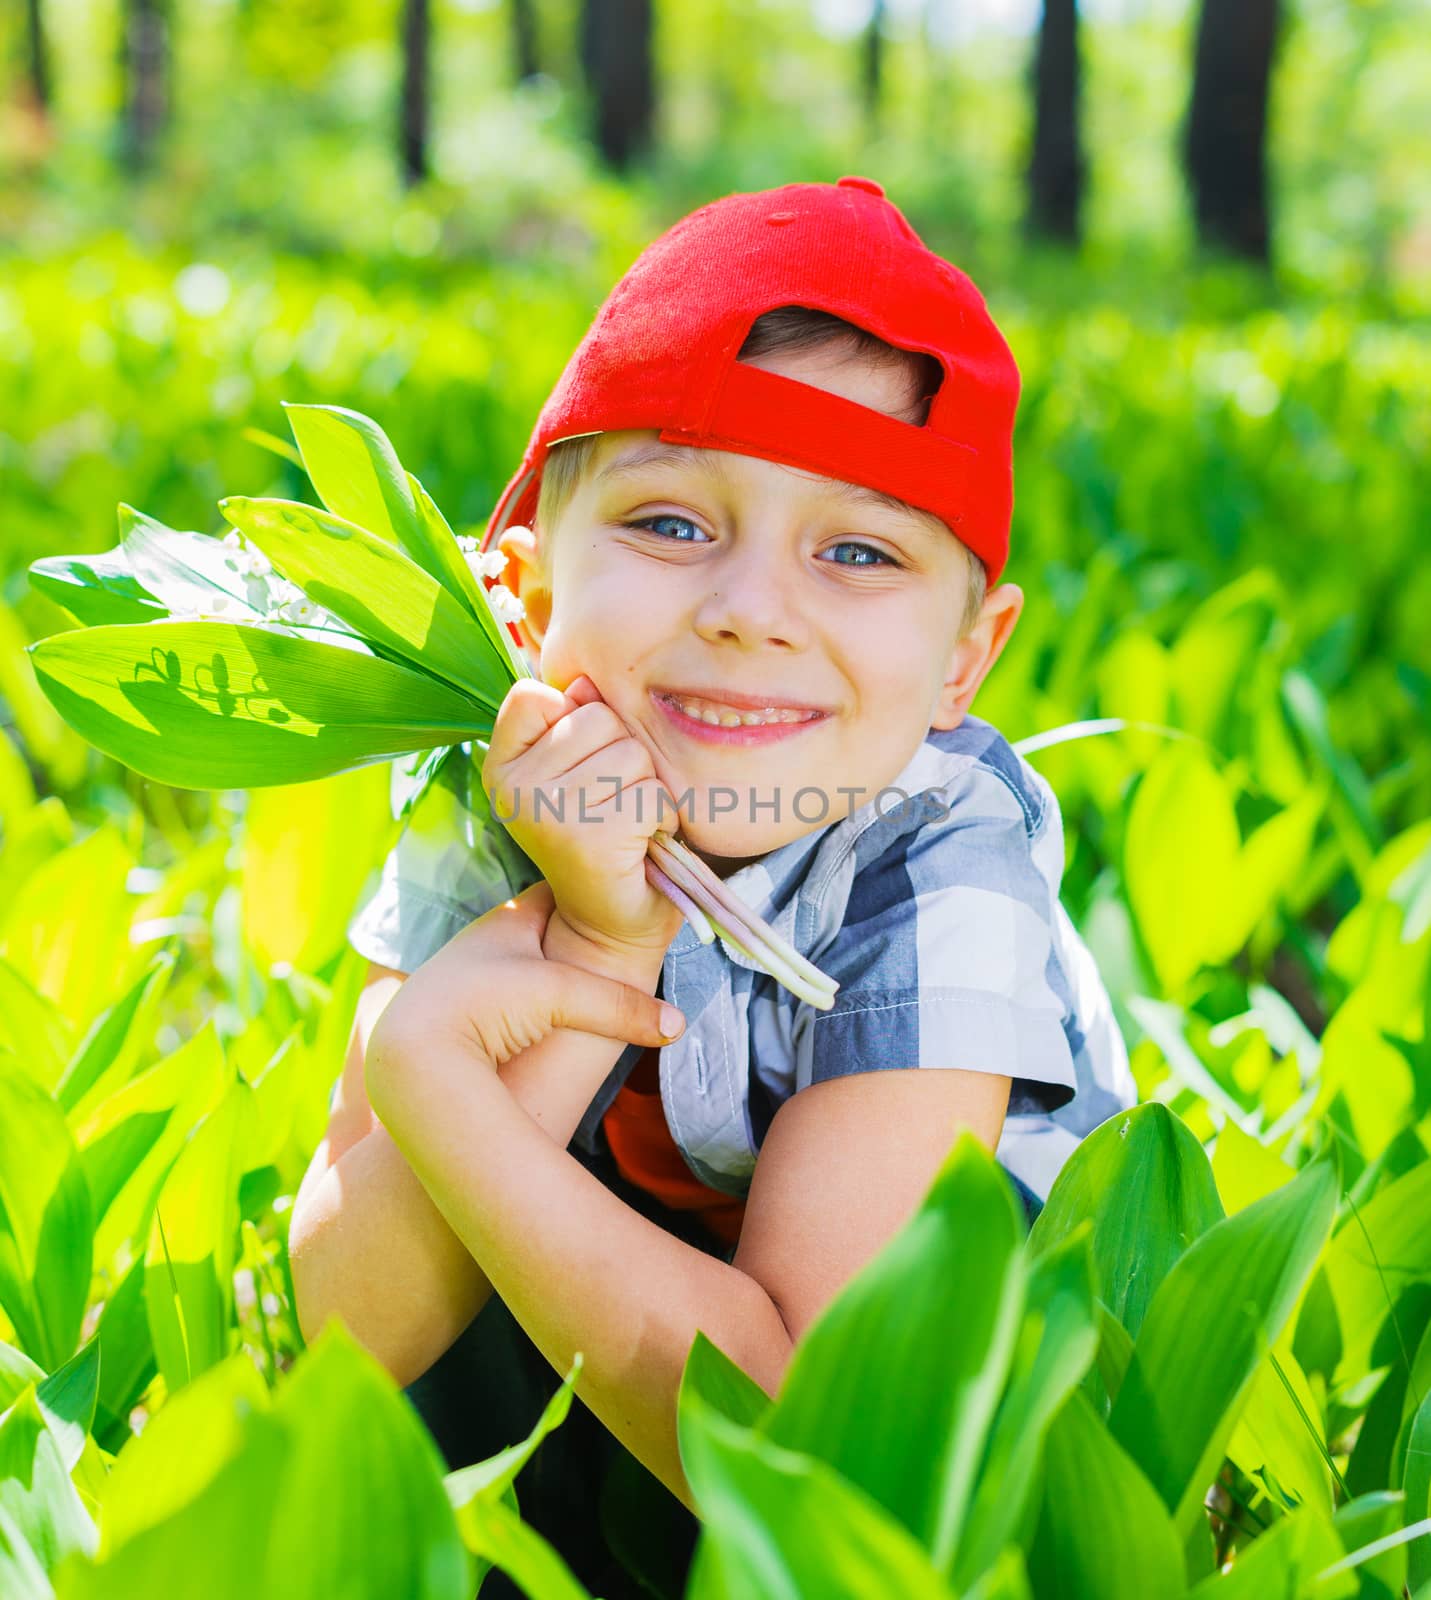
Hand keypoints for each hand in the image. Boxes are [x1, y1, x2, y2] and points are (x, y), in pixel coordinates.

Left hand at [367, 879, 685, 1076]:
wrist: (413, 1059)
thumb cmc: (483, 1004)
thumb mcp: (559, 995)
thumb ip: (620, 1005)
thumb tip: (678, 1023)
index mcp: (506, 922)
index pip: (557, 893)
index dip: (589, 892)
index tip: (620, 895)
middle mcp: (484, 944)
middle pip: (542, 929)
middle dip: (573, 932)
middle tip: (614, 937)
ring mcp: (469, 980)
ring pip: (521, 966)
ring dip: (548, 971)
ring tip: (586, 981)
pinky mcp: (461, 1018)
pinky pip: (504, 999)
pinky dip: (526, 1002)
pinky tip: (542, 1019)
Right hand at [478, 673, 687, 959]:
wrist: (608, 925)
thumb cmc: (599, 838)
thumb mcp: (575, 769)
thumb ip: (574, 720)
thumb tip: (585, 684)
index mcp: (500, 765)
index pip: (535, 694)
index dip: (573, 719)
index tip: (577, 768)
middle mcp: (514, 787)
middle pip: (597, 717)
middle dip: (621, 756)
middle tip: (608, 806)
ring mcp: (548, 810)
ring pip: (631, 753)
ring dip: (645, 788)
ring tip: (624, 825)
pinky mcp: (591, 836)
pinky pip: (653, 792)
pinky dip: (661, 817)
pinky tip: (639, 845)